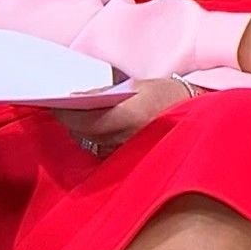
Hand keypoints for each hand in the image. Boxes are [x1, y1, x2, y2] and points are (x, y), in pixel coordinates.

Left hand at [51, 77, 194, 156]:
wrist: (198, 118)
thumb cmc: (167, 96)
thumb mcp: (138, 86)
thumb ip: (106, 93)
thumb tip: (76, 96)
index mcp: (133, 116)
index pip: (88, 120)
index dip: (67, 113)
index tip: (53, 103)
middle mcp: (130, 139)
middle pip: (86, 134)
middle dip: (69, 121)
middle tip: (55, 106)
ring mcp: (131, 154)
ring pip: (91, 145)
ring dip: (78, 131)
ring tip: (68, 115)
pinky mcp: (131, 163)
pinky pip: (102, 152)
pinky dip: (91, 140)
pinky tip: (86, 128)